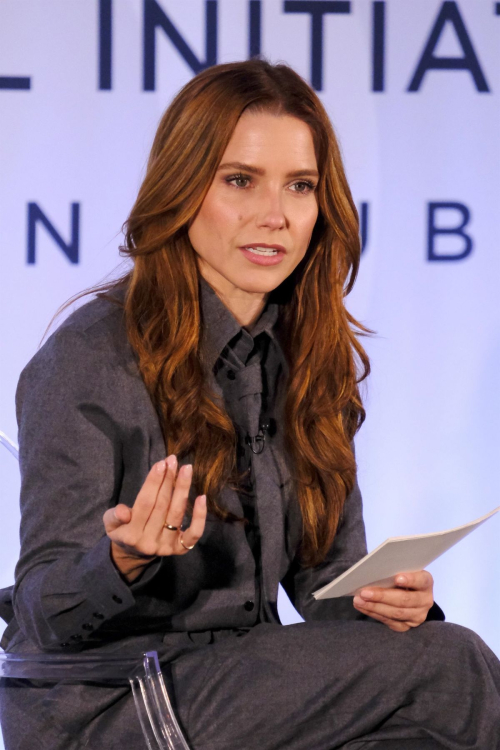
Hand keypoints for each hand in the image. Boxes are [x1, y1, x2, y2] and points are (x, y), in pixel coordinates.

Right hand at [103, 455, 206, 582]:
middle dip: (168, 480)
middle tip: (173, 461)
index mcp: (131, 535)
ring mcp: (166, 546)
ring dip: (183, 489)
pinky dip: (199, 516)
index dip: (153, 483)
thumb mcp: (110, 524)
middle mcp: (150, 542)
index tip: (161, 464)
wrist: (134, 554)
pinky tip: (201, 497)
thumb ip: (114, 516)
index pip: (144, 504)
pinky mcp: (180, 549)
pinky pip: (194, 533)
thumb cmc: (123, 530)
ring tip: (186, 469)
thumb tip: (123, 512)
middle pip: (162, 506)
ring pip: (177, 514)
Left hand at [352, 570, 433, 631]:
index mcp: (426, 582)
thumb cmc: (401, 576)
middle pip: (404, 600)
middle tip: (364, 592)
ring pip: (396, 613)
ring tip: (359, 600)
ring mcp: (417, 615)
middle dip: (382, 596)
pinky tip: (362, 606)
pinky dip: (374, 613)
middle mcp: (425, 600)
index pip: (421, 580)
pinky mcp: (407, 626)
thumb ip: (393, 570)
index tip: (397, 578)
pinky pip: (390, 622)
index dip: (410, 580)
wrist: (408, 593)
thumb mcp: (402, 570)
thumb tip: (372, 572)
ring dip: (374, 606)